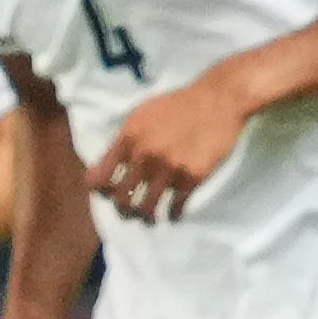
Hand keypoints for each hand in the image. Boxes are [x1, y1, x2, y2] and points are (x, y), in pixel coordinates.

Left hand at [91, 74, 248, 223]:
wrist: (217, 101)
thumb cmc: (178, 104)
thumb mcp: (141, 114)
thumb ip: (125, 138)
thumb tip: (112, 163)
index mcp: (128, 138)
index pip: (100, 178)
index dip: (100, 189)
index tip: (107, 191)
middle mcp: (144, 157)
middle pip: (121, 199)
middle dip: (123, 208)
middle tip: (129, 209)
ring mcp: (169, 169)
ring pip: (146, 209)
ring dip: (145, 217)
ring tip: (149, 218)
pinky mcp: (192, 177)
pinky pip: (175, 207)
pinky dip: (173, 214)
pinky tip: (173, 214)